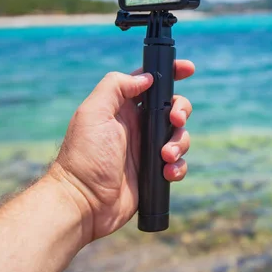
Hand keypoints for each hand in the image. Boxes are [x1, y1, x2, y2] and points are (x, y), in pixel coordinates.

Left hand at [49, 60, 194, 242]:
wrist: (83, 203)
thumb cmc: (84, 157)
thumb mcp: (93, 113)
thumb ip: (116, 87)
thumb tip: (146, 78)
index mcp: (124, 108)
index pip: (151, 82)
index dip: (171, 72)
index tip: (189, 69)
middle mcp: (138, 126)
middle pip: (173, 107)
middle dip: (181, 111)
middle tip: (176, 120)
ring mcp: (147, 149)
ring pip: (180, 136)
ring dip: (179, 143)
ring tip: (165, 156)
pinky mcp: (155, 172)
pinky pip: (179, 163)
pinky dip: (179, 166)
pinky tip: (166, 173)